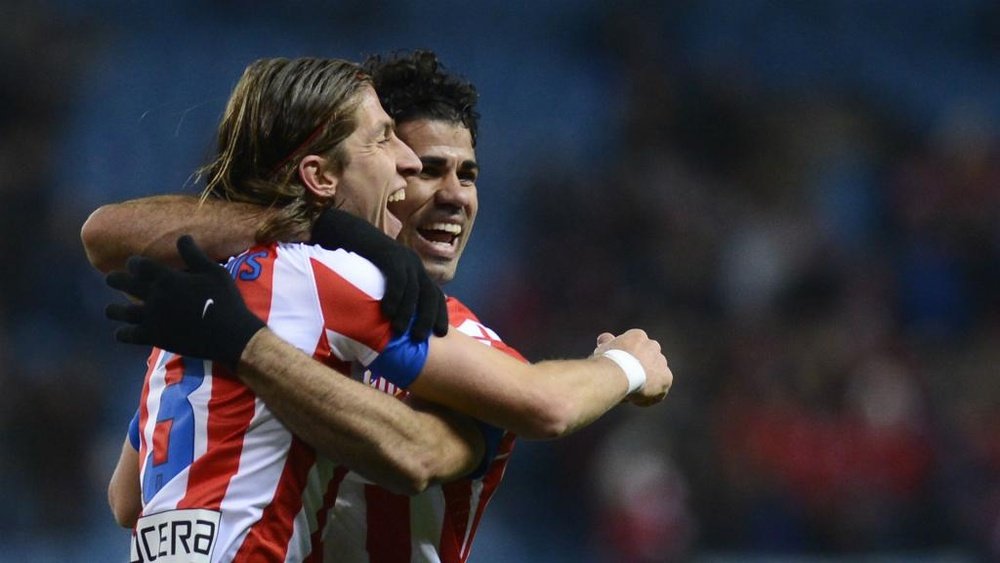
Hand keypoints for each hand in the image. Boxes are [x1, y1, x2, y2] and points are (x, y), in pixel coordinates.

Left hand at [105, 235, 265, 368]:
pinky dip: (122, 333)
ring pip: (121, 312)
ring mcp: (152, 318)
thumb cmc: (225, 300)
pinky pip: (128, 335)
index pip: (140, 266)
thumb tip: (182, 236)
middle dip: (115, 279)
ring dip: (113, 309)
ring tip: (111, 309)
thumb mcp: (214, 272)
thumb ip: (194, 255)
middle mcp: (155, 297)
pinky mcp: (154, 337)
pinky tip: (121, 332)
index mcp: (168, 279)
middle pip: (124, 284)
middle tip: (110, 278)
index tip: (132, 263)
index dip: (134, 263)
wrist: (230, 335)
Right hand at [311, 207, 446, 340]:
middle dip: (428, 318)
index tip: (440, 334)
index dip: (439, 314)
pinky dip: (394, 297)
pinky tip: (387, 312)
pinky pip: (397, 279)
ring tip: (399, 331)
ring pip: (414, 289)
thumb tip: (390, 326)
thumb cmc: (359, 261)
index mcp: (415, 272)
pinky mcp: (389, 254)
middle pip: (430, 294)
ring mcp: (403, 258)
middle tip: (421, 339)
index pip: (435, 295)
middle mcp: (414, 264)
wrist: (344, 230)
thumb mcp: (380, 280)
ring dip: (408, 312)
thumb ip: (390, 296)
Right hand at [594, 329, 671, 405]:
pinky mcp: (666, 378)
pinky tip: (637, 399)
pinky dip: (651, 395)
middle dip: (641, 367)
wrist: (619, 372)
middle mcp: (653, 346)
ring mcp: (661, 362)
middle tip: (629, 380)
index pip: (636, 346)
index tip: (621, 367)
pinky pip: (660, 389)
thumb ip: (607, 342)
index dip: (629, 358)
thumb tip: (605, 338)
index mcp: (638, 336)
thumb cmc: (608, 361)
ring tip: (632, 391)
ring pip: (656, 373)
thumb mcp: (604, 348)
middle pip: (648, 358)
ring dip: (648, 381)